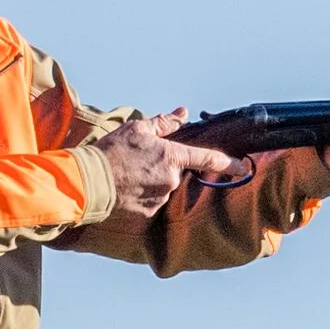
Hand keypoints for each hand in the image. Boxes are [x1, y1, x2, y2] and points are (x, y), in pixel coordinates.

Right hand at [94, 110, 239, 220]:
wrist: (86, 183)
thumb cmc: (110, 153)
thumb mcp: (136, 129)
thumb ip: (163, 123)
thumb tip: (182, 114)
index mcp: (172, 158)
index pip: (208, 159)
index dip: (229, 163)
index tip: (243, 167)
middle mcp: (171, 181)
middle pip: (177, 173)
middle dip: (164, 167)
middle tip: (139, 162)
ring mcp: (160, 200)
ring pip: (163, 187)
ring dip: (151, 181)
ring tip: (128, 174)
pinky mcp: (148, 215)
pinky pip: (151, 202)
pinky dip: (141, 195)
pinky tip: (125, 188)